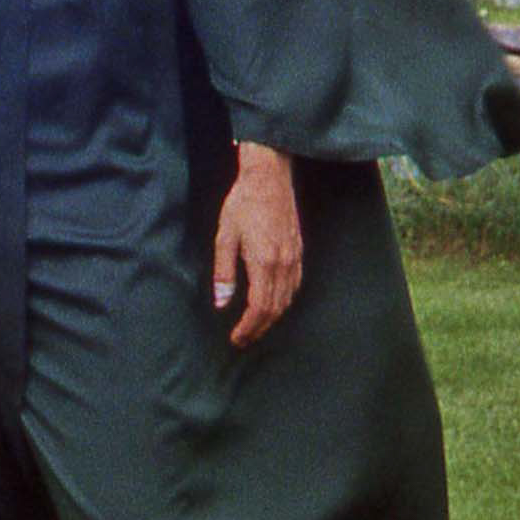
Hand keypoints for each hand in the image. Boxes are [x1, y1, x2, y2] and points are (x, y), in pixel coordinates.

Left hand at [213, 143, 302, 347]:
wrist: (269, 178)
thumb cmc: (242, 205)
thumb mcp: (224, 237)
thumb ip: (224, 272)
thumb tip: (221, 303)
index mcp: (263, 263)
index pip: (258, 308)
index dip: (248, 328)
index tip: (236, 339)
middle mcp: (283, 264)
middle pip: (275, 309)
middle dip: (259, 329)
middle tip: (243, 340)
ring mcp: (294, 258)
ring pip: (287, 300)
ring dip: (272, 318)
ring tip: (255, 327)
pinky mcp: (298, 251)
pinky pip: (295, 285)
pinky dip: (284, 301)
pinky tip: (273, 304)